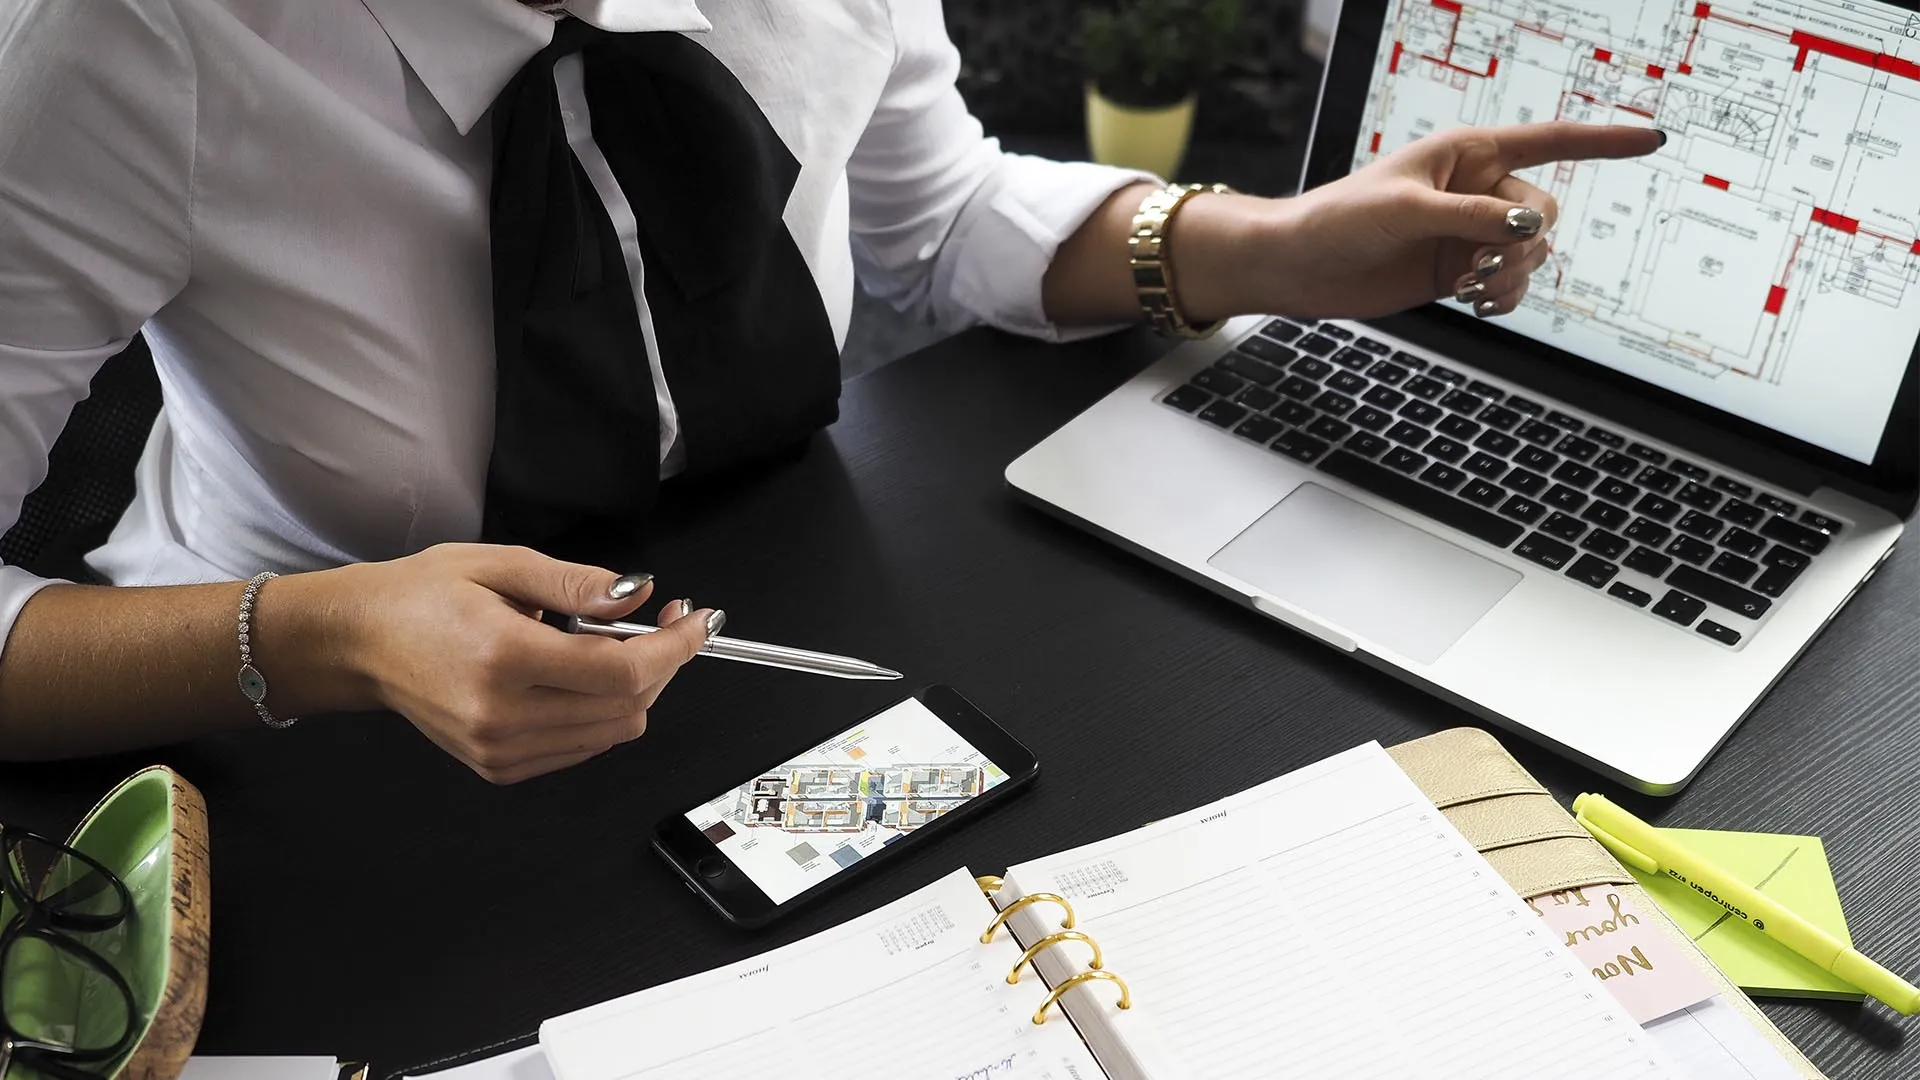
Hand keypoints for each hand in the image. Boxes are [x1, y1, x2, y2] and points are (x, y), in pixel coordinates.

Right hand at [325, 544, 717, 783]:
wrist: (360, 644)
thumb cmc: (423, 596)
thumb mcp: (501, 564)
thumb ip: (577, 584)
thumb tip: (638, 594)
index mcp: (504, 657)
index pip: (622, 672)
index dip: (673, 648)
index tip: (698, 620)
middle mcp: (503, 715)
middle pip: (627, 706)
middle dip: (663, 664)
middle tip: (666, 622)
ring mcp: (501, 749)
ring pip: (612, 732)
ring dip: (635, 690)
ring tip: (614, 645)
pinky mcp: (499, 767)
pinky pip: (583, 748)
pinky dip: (601, 714)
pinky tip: (581, 677)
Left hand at [1242, 123, 1663, 320]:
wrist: (1302, 266)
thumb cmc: (1342, 219)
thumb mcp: (1408, 211)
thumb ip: (1473, 217)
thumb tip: (1529, 227)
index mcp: (1469, 153)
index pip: (1551, 141)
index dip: (1604, 141)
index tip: (1652, 139)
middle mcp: (1477, 190)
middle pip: (1544, 212)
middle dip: (1523, 244)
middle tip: (1478, 268)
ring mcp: (1471, 233)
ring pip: (1531, 254)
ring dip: (1512, 275)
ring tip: (1467, 288)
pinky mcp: (1460, 271)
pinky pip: (1511, 285)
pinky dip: (1506, 298)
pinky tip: (1480, 306)